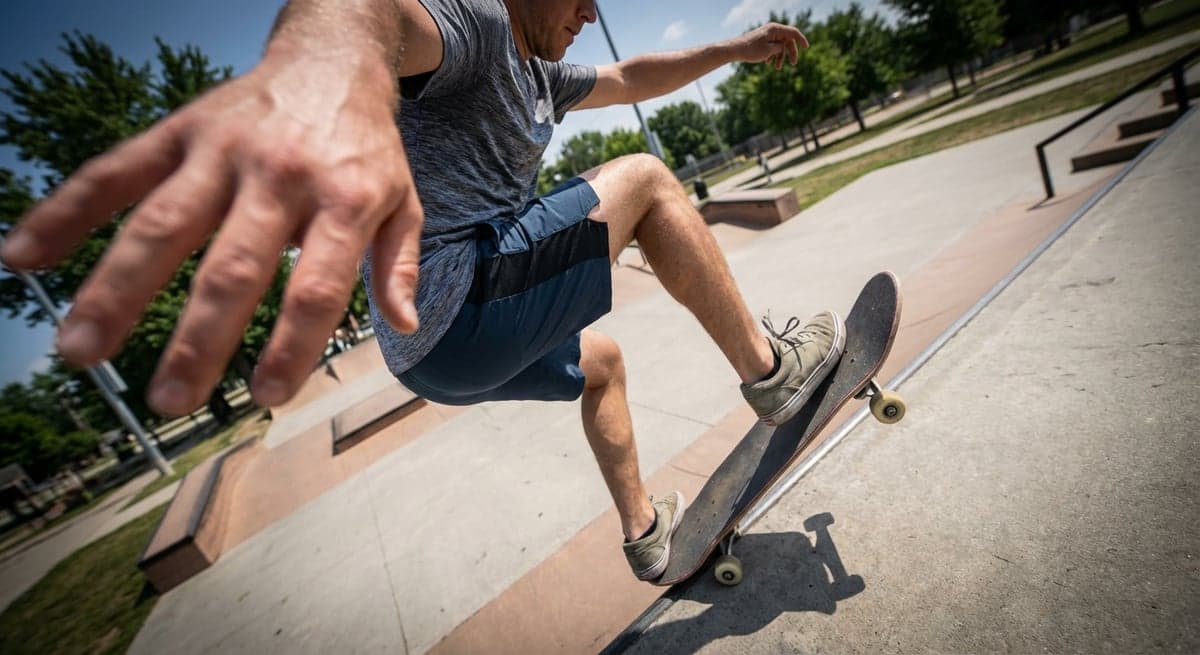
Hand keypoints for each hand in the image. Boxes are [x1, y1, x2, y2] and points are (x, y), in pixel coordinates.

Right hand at [0, 44, 422, 415]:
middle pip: (232, 267)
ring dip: (116, 291)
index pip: (316, 285)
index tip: (267, 397)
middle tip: (170, 402)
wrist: (332, 58)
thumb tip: (406, 325)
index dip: (291, 344)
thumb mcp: (406, 201)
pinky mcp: (178, 131)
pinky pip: (115, 171)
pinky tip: (23, 256)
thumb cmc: (368, 148)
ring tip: (80, 351)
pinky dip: (65, 211)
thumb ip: (400, 264)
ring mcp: (222, 152)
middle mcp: (280, 176)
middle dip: (197, 340)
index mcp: (345, 199)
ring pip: (161, 226)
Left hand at [731, 23, 808, 69]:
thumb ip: (780, 48)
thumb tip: (784, 47)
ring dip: (780, 57)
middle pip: (787, 40)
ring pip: (780, 45)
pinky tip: (767, 63)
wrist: (734, 50)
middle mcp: (772, 30)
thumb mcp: (769, 51)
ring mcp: (767, 35)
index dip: (801, 40)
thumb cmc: (750, 50)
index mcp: (775, 29)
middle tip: (793, 64)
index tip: (807, 48)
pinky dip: (773, 55)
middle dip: (791, 52)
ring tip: (777, 68)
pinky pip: (772, 47)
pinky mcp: (763, 40)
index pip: (793, 32)